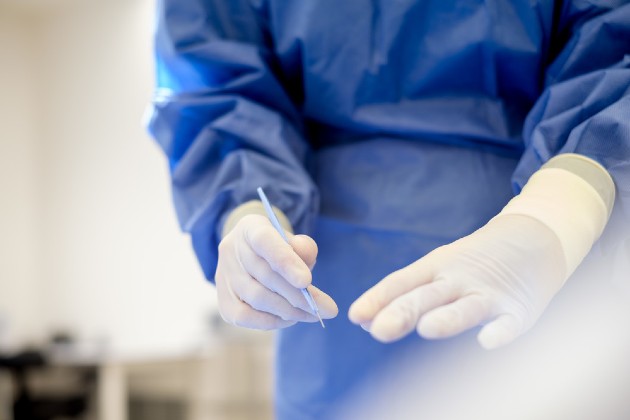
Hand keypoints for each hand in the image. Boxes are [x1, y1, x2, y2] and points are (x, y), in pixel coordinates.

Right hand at [216, 214, 337, 329]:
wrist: (252, 257)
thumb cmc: (279, 249)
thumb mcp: (294, 241)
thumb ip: (304, 247)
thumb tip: (307, 260)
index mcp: (250, 228)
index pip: (265, 242)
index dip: (285, 262)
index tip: (307, 281)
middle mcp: (231, 250)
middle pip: (265, 275)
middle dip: (299, 295)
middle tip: (327, 309)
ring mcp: (223, 277)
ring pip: (257, 298)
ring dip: (290, 310)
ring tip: (313, 314)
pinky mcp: (223, 301)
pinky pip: (246, 317)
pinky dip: (271, 321)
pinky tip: (290, 319)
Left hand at [349, 215, 565, 348]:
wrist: (533, 240)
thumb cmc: (472, 263)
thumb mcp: (436, 271)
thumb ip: (403, 297)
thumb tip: (364, 322)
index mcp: (434, 267)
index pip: (401, 283)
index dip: (378, 299)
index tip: (356, 317)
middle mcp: (458, 279)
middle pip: (427, 296)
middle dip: (402, 312)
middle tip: (378, 330)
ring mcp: (489, 293)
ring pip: (465, 308)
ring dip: (446, 318)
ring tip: (426, 328)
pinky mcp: (519, 309)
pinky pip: (508, 323)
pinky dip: (499, 332)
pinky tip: (486, 342)